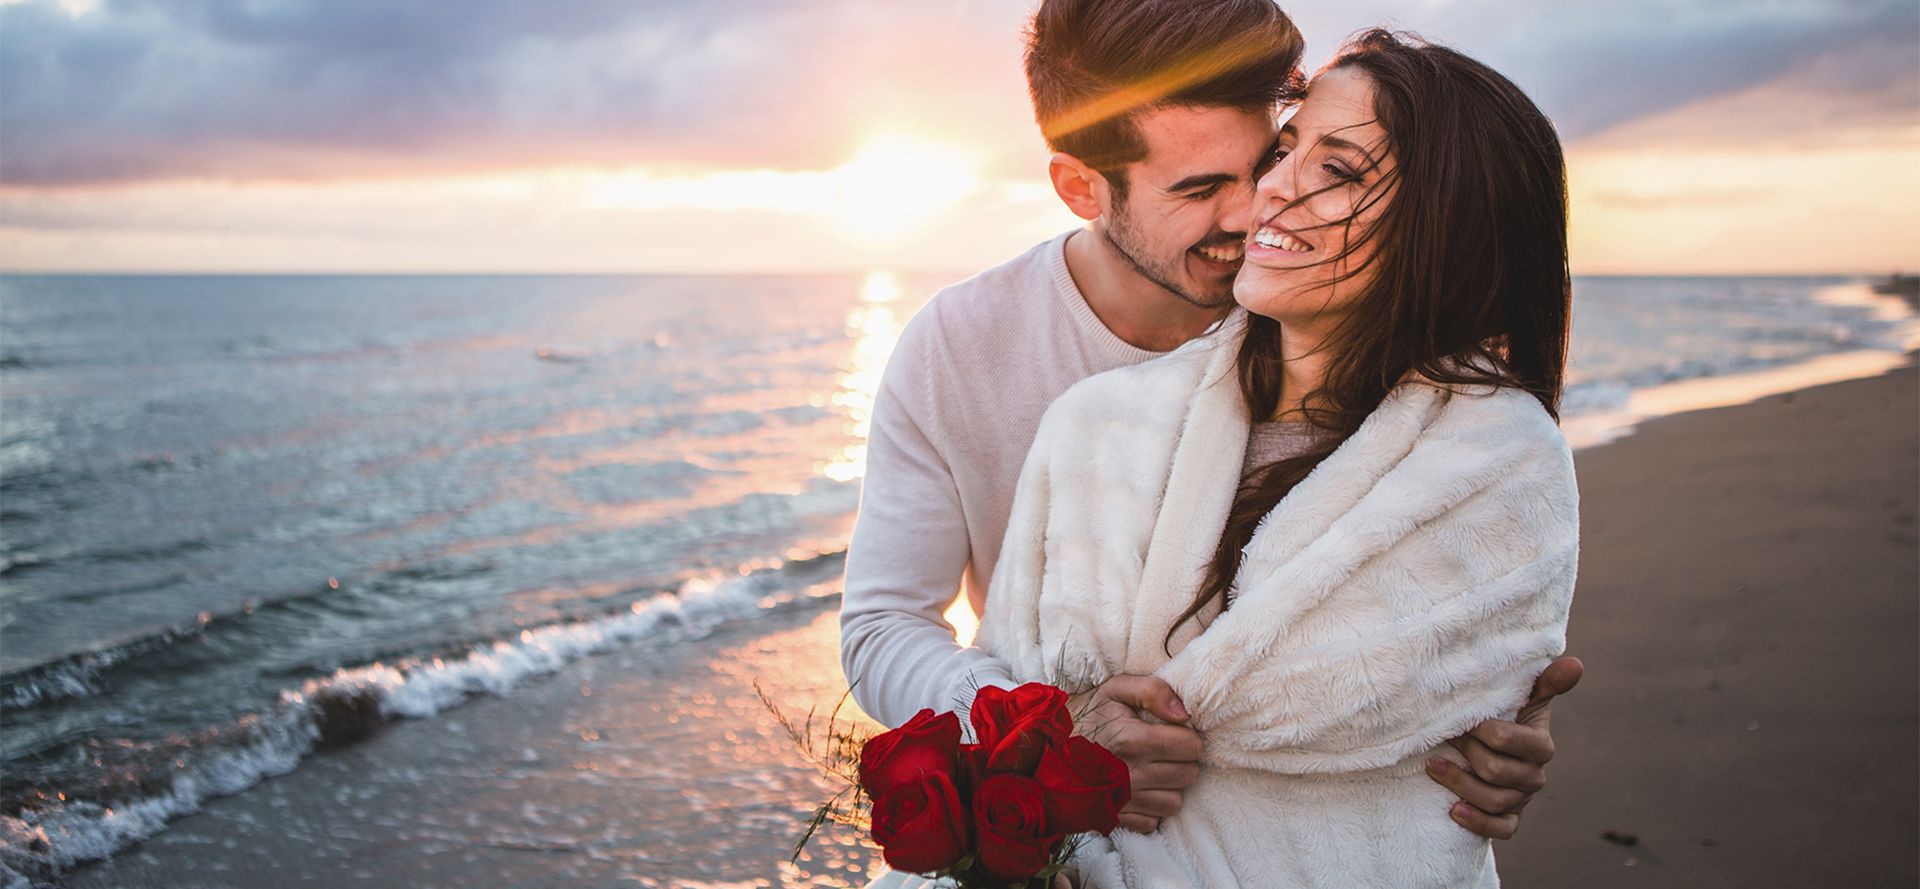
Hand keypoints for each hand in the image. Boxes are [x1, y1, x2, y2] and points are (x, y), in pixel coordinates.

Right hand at [1078, 674, 1202, 834]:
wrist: (1046, 748)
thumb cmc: (1088, 715)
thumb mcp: (1116, 689)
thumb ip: (1153, 691)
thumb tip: (1184, 715)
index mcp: (1132, 739)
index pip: (1191, 746)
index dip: (1188, 737)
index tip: (1176, 733)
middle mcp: (1130, 773)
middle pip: (1188, 775)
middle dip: (1183, 761)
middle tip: (1166, 751)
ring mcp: (1122, 800)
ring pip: (1174, 802)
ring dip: (1169, 787)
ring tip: (1153, 771)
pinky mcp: (1115, 818)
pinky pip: (1153, 822)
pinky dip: (1151, 808)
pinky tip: (1139, 790)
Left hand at [1426, 655, 1583, 839]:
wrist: (1493, 749)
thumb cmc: (1506, 718)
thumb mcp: (1524, 698)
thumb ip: (1546, 683)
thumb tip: (1576, 664)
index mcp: (1540, 746)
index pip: (1509, 741)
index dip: (1482, 732)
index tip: (1461, 721)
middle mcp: (1534, 776)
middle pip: (1497, 772)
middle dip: (1466, 755)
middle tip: (1443, 739)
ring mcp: (1522, 800)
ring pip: (1495, 801)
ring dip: (1459, 785)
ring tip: (1433, 766)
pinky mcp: (1509, 819)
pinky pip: (1500, 830)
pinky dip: (1476, 821)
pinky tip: (1453, 810)